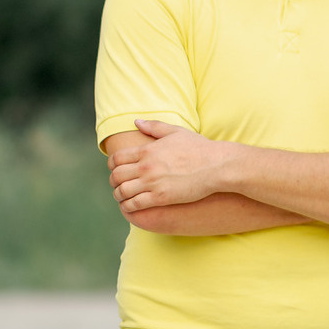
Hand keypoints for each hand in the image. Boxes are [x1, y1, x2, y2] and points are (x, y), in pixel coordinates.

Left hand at [110, 119, 231, 212]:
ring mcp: (153, 183)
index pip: (117, 158)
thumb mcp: (176, 132)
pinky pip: (135, 204)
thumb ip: (154, 127)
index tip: (115, 169)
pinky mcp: (161, 198)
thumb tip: (136, 122)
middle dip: (113, 180)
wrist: (216, 165)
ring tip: (121, 196)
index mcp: (147, 150)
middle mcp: (146, 167)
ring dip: (118, 195)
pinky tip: (129, 206)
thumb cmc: (199, 148)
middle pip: (116, 175)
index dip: (112, 165)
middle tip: (117, 184)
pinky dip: (128, 206)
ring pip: (123, 191)